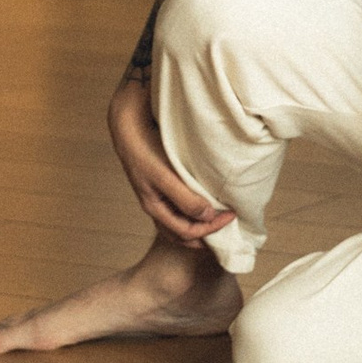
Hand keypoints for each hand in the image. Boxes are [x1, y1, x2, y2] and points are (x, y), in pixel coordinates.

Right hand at [106, 80, 236, 247]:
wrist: (129, 127)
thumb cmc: (145, 151)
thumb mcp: (164, 176)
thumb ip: (185, 198)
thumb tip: (208, 216)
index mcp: (155, 207)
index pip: (186, 232)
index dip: (210, 229)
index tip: (232, 215)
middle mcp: (155, 207)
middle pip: (181, 234)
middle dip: (205, 235)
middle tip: (229, 224)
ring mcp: (157, 197)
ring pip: (178, 224)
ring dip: (199, 227)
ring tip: (218, 221)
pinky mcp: (160, 186)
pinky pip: (177, 210)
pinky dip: (192, 215)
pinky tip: (205, 206)